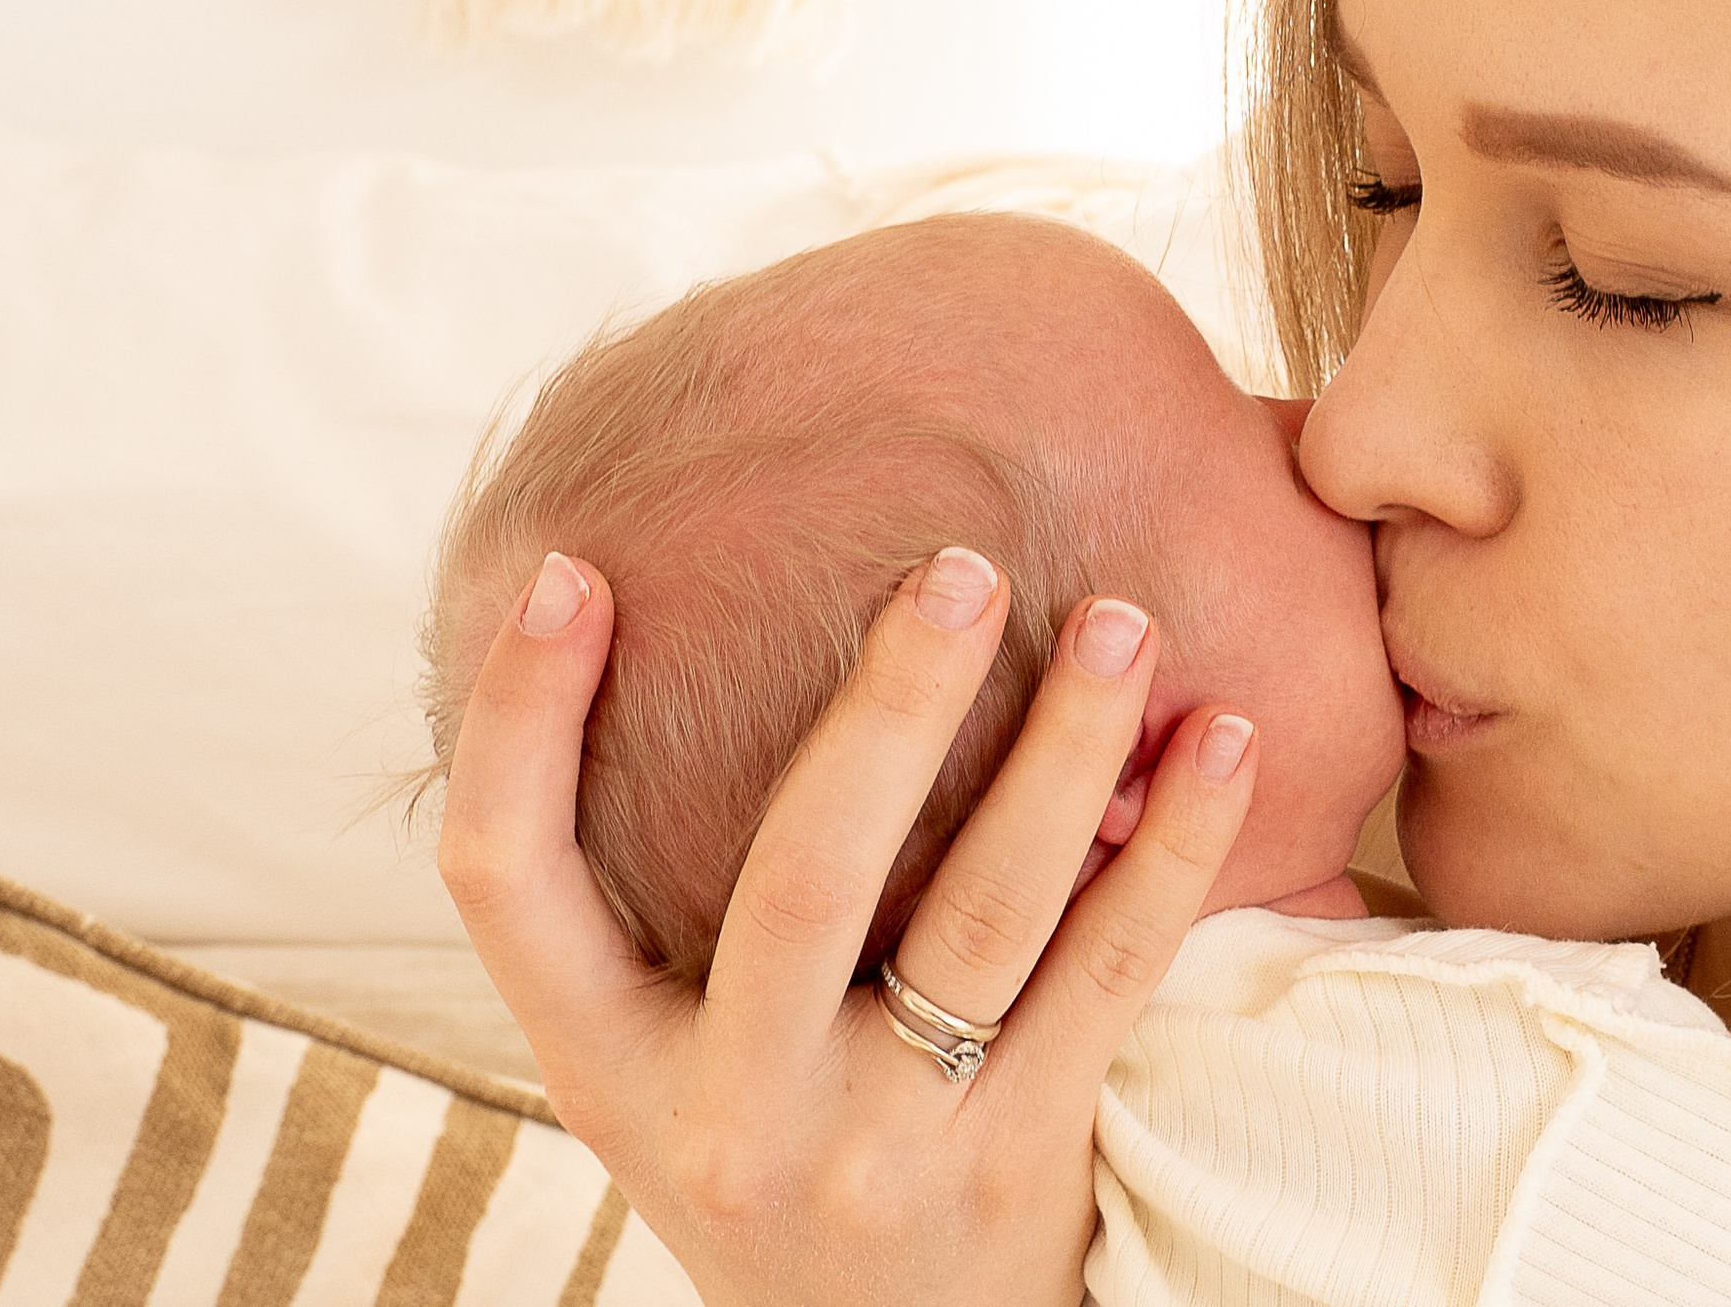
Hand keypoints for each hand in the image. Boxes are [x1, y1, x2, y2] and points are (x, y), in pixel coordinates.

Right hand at [438, 547, 1258, 1305]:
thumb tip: (624, 624)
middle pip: (801, 874)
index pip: (506, 882)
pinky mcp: (1022, 1163)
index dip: (517, 722)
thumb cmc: (763, 1151)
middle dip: (891, 705)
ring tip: (1124, 621)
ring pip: (985, 916)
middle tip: (960, 567)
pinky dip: (1173, 851)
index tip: (567, 570)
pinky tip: (1225, 741)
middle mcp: (735, 1112)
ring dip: (1067, 754)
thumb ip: (638, 904)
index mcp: (607, 1067)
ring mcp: (886, 1149)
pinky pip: (1107, 978)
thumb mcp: (653, 1061)